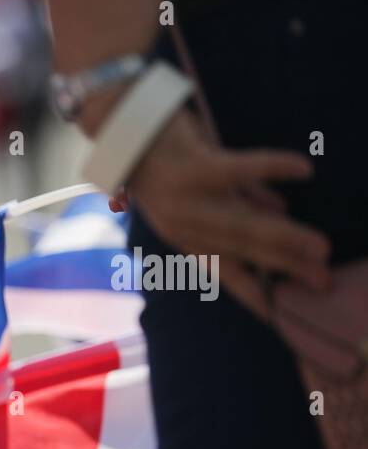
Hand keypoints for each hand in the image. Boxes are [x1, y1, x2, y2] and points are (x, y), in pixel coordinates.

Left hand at [124, 109, 331, 302]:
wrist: (126, 129)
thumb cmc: (169, 160)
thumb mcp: (203, 191)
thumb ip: (242, 202)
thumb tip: (282, 214)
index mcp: (185, 235)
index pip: (223, 272)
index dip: (251, 295)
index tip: (279, 319)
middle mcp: (183, 225)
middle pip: (242, 252)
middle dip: (285, 267)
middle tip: (322, 280)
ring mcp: (185, 200)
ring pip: (244, 224)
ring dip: (285, 237)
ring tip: (319, 248)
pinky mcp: (192, 168)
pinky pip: (239, 171)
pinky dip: (272, 169)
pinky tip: (303, 170)